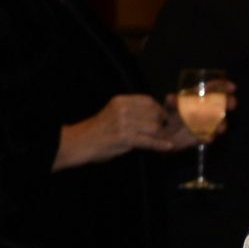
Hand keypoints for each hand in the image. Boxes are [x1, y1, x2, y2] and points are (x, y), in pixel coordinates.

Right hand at [57, 93, 184, 167]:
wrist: (80, 142)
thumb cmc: (99, 130)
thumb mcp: (114, 112)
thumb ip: (131, 110)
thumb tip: (155, 113)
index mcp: (121, 101)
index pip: (148, 101)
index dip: (159, 110)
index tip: (163, 117)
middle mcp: (123, 109)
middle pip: (154, 113)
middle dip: (162, 123)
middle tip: (164, 131)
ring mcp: (124, 123)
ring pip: (154, 127)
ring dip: (161, 135)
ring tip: (163, 140)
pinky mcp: (125, 138)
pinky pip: (149, 141)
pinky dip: (160, 145)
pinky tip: (167, 147)